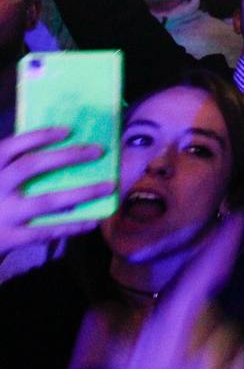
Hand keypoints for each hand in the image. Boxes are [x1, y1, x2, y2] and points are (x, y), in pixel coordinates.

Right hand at [0, 128, 113, 254]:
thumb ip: (12, 168)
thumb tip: (58, 150)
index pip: (11, 147)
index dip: (38, 136)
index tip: (67, 130)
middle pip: (30, 166)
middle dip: (67, 157)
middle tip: (97, 151)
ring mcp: (2, 213)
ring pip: (46, 201)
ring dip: (82, 193)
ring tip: (109, 186)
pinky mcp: (8, 238)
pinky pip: (46, 231)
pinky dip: (71, 226)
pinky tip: (92, 222)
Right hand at [104, 215, 243, 368]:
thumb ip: (103, 338)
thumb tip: (102, 315)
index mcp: (163, 338)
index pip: (198, 283)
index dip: (220, 250)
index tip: (241, 220)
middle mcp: (196, 350)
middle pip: (213, 315)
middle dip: (198, 326)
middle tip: (168, 354)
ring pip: (233, 338)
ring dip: (215, 349)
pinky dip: (233, 365)